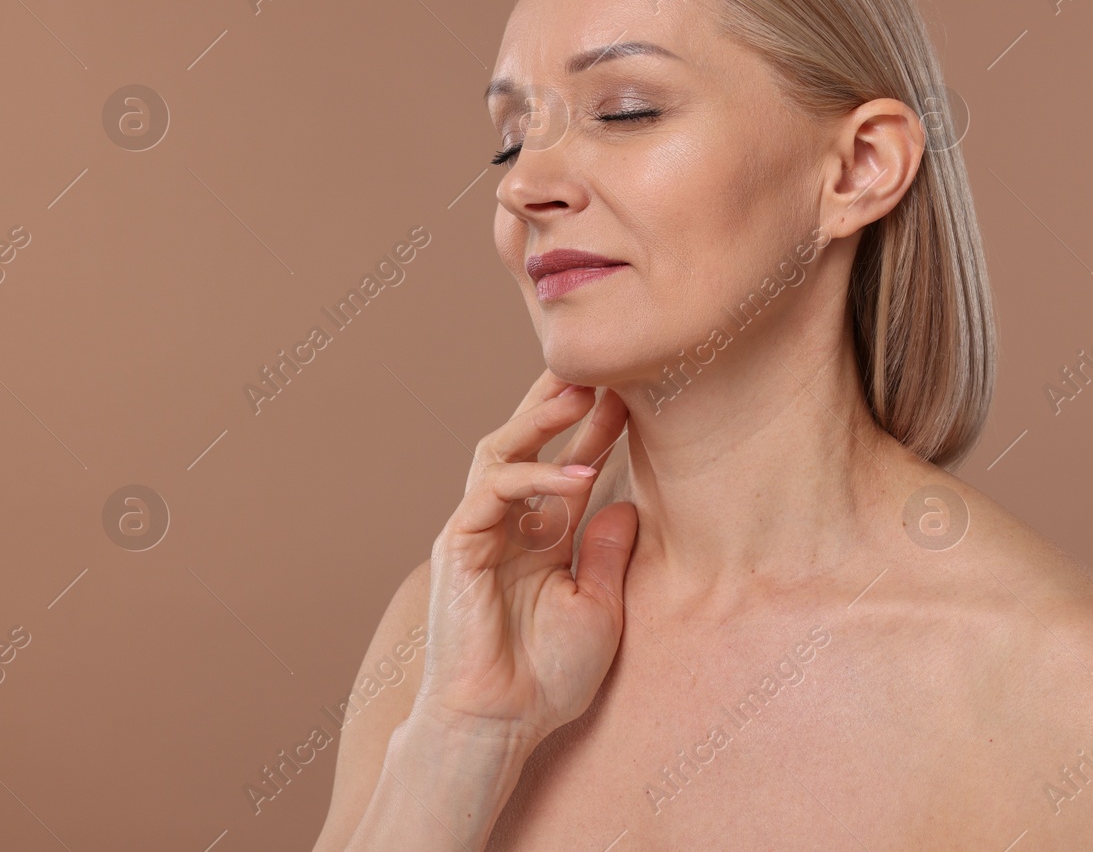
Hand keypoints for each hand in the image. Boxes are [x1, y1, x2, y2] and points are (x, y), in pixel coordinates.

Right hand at [413, 369, 635, 745]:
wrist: (499, 724)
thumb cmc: (546, 677)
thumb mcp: (598, 607)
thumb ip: (607, 554)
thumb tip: (630, 505)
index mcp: (539, 539)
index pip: (567, 467)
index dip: (597, 432)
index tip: (634, 399)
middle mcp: (506, 526)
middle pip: (527, 443)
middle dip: (561, 404)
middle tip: (603, 369)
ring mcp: (477, 532)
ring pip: (500, 451)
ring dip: (542, 418)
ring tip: (585, 391)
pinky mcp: (458, 545)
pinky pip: (492, 491)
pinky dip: (535, 476)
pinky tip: (580, 474)